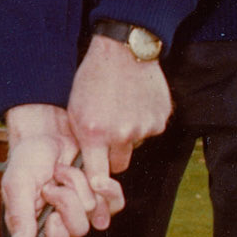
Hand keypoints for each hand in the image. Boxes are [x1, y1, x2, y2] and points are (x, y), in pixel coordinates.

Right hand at [1, 103, 124, 236]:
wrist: (50, 132)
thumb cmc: (28, 158)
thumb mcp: (17, 184)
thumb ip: (20, 216)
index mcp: (35, 226)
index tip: (53, 218)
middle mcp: (60, 223)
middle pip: (77, 230)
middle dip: (68, 201)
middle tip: (53, 184)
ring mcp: (82, 211)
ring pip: (96, 215)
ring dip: (80, 186)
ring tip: (64, 172)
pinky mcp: (100, 198)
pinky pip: (113, 203)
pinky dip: (105, 187)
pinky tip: (91, 175)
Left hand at [65, 35, 172, 202]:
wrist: (122, 51)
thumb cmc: (92, 79)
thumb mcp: (75, 110)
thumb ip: (83, 140)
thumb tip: (87, 169)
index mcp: (94, 133)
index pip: (97, 177)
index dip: (97, 184)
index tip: (96, 185)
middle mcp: (121, 134)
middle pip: (119, 165)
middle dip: (114, 156)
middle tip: (109, 136)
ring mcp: (143, 128)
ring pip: (135, 146)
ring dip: (130, 135)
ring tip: (122, 108)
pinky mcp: (161, 119)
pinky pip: (151, 131)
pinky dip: (144, 122)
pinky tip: (136, 102)